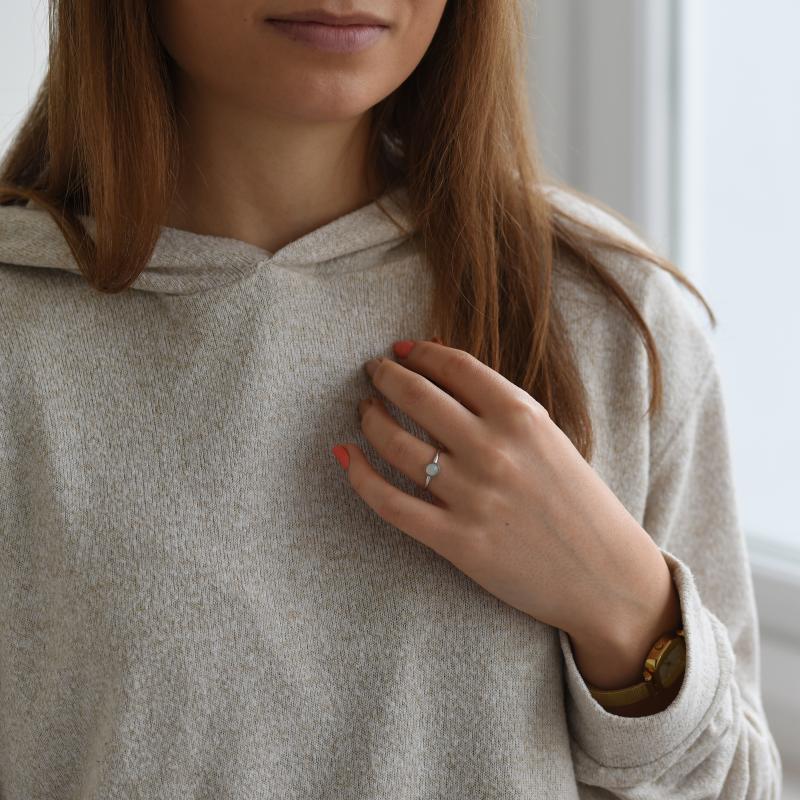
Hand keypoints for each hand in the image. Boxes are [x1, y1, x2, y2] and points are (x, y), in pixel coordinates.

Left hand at [333, 338, 676, 648]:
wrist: (607, 577)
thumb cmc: (580, 503)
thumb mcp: (550, 440)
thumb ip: (502, 408)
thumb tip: (444, 372)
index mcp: (523, 417)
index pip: (455, 366)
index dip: (421, 352)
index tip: (402, 349)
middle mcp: (493, 450)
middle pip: (417, 395)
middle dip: (385, 375)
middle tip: (373, 371)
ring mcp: (472, 496)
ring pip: (395, 443)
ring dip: (370, 418)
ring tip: (364, 410)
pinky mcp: (456, 541)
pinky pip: (390, 501)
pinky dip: (359, 475)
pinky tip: (346, 456)